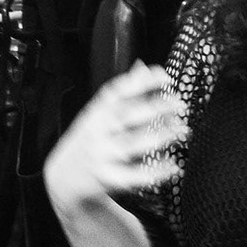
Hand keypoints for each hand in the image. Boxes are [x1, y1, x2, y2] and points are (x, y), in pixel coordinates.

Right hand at [45, 63, 187, 214]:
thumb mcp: (98, 114)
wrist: (64, 178)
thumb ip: (122, 94)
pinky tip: (173, 165)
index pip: (117, 92)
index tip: (164, 76)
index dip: (141, 82)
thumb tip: (142, 67)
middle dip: (156, 108)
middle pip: (128, 116)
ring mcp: (102, 155)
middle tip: (180, 105)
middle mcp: (98, 132)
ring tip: (182, 131)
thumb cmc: (90, 141)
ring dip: (161, 137)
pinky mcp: (108, 179)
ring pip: (133, 144)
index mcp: (97, 113)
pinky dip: (157, 172)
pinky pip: (135, 176)